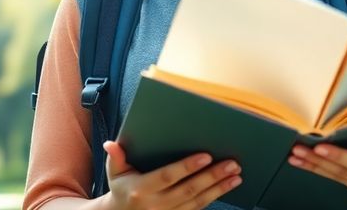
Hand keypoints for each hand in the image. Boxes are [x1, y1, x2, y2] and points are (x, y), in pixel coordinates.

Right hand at [101, 140, 241, 209]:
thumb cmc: (121, 188)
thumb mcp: (114, 173)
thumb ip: (115, 157)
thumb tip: (111, 144)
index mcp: (141, 189)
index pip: (168, 176)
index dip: (187, 167)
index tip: (205, 156)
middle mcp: (157, 204)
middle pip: (189, 190)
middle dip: (212, 177)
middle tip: (231, 164)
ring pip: (198, 201)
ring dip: (219, 188)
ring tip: (236, 175)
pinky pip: (199, 208)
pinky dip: (215, 197)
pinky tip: (227, 186)